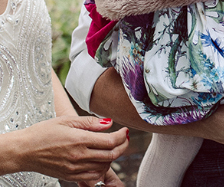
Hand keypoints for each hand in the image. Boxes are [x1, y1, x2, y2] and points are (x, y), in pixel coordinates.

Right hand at [0, 116, 128, 182]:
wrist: (24, 150)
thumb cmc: (43, 132)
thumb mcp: (66, 120)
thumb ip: (90, 122)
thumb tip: (109, 123)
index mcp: (79, 140)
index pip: (110, 141)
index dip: (122, 136)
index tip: (124, 130)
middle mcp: (78, 156)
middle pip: (111, 155)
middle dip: (122, 146)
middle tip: (124, 139)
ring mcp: (74, 168)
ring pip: (103, 167)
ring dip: (112, 158)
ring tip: (111, 148)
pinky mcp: (70, 176)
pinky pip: (92, 176)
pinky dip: (101, 169)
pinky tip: (100, 160)